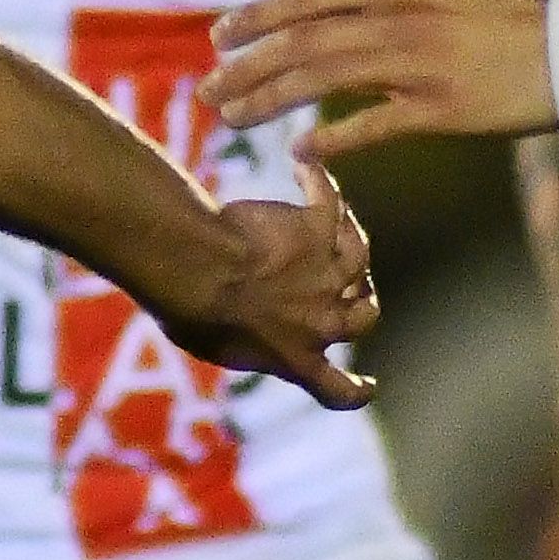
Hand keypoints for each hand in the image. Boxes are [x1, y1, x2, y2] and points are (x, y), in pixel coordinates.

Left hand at [168, 152, 379, 408]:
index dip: (357, 389)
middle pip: (365, 316)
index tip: (368, 384)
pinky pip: (331, 203)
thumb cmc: (190, 310)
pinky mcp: (318, 230)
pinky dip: (322, 186)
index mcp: (295, 360)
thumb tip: (233, 330)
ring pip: (359, 257)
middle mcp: (321, 321)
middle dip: (362, 301)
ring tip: (336, 218)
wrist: (198, 269)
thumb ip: (241, 342)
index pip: (339, 391)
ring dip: (349, 238)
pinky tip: (306, 169)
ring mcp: (326, 274)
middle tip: (355, 286)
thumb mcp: (214, 344)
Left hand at [207, 0, 558, 154]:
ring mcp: (416, 64)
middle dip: (248, 65)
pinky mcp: (439, 109)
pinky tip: (299, 151)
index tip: (220, 36)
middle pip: (302, 41)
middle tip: (209, 89)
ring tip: (232, 119)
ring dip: (270, 99)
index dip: (259, 17)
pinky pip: (372, 126)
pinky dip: (333, 138)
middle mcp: (398, 17)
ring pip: (322, 80)